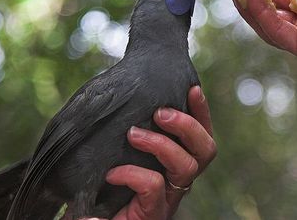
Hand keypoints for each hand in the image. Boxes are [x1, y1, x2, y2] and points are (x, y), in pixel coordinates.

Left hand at [103, 86, 215, 219]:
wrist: (91, 217)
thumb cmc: (103, 186)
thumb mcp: (115, 152)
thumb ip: (127, 132)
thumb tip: (118, 93)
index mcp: (173, 163)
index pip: (199, 135)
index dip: (200, 112)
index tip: (192, 89)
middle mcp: (176, 181)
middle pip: (206, 150)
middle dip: (187, 125)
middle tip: (160, 112)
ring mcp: (167, 199)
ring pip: (188, 167)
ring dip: (162, 144)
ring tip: (133, 134)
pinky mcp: (153, 213)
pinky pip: (154, 184)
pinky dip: (133, 173)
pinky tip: (112, 173)